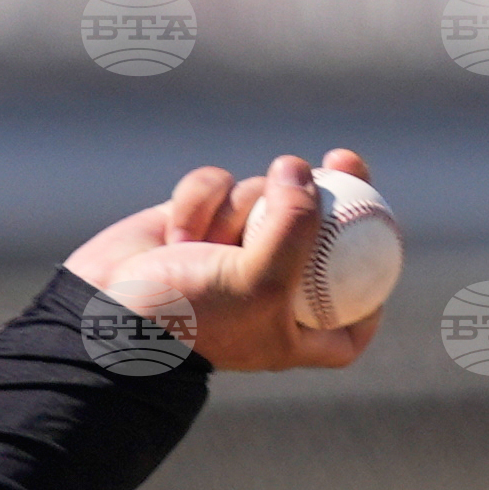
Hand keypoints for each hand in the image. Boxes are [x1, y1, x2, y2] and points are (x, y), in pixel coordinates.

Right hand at [64, 151, 383, 372]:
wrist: (105, 315)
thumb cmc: (188, 318)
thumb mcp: (261, 281)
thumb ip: (296, 225)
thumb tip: (300, 167)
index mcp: (295, 331)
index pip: (354, 308)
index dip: (374, 271)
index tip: (383, 228)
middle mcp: (269, 291)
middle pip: (319, 233)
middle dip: (329, 193)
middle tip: (342, 158)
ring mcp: (232, 252)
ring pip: (263, 197)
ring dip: (240, 205)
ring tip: (208, 242)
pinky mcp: (197, 222)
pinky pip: (218, 186)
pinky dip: (201, 199)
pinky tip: (178, 230)